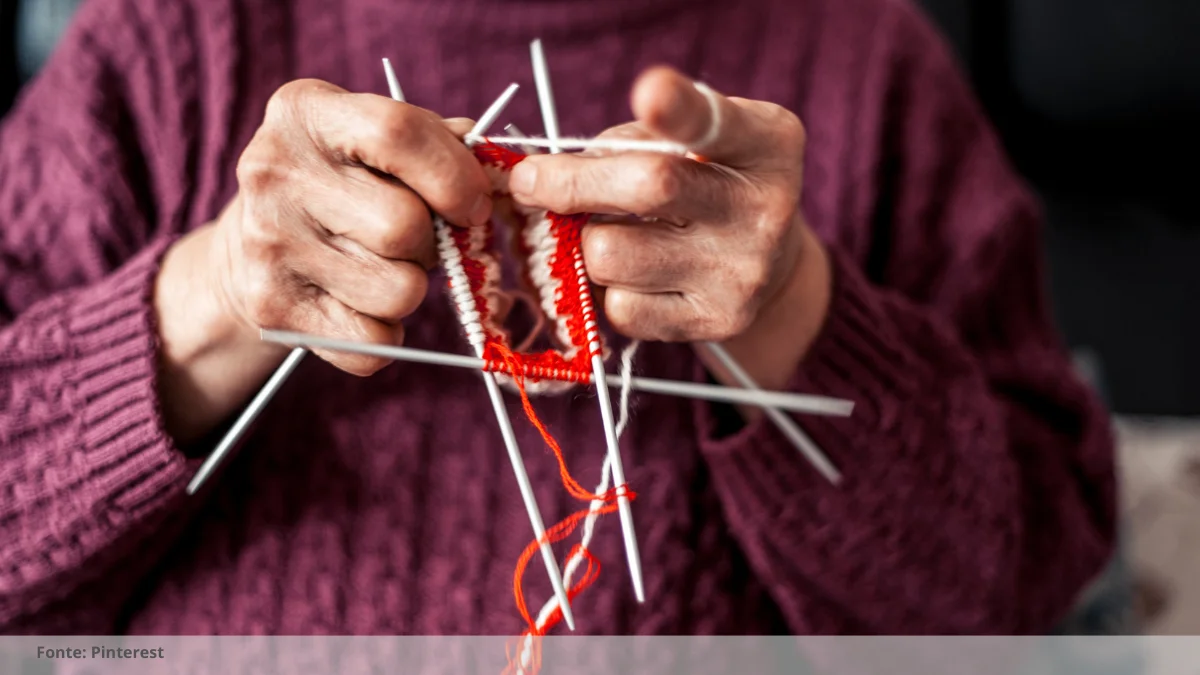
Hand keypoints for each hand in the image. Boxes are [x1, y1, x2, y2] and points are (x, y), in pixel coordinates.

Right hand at [154, 78, 492, 441]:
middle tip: (416, 241)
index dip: (455, 176)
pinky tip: (361, 302)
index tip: (474, 204)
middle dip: (432, 243)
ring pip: (399, 292)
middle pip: (403, 227)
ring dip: (411, 288)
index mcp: (306, 112)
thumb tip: (494, 164)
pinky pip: (374, 342)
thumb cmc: (342, 183)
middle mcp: (275, 171)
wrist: (253, 245)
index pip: (398, 134)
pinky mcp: (271, 308)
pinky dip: (386, 333)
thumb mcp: (374, 140)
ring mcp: (267, 242)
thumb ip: (438, 142)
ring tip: (383, 266)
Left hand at [507, 67, 830, 391]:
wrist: (766, 264)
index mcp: (765, 142)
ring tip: (613, 230)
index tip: (648, 92)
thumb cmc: (707, 181)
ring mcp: (743, 271)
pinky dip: (609, 288)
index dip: (677, 107)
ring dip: (589, 241)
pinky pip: (621, 308)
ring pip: (611, 255)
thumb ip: (637, 138)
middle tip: (530, 179)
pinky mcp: (716, 321)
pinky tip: (635, 273)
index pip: (714, 120)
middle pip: (649, 185)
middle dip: (570, 181)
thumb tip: (542, 177)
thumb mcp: (694, 137)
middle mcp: (765, 207)